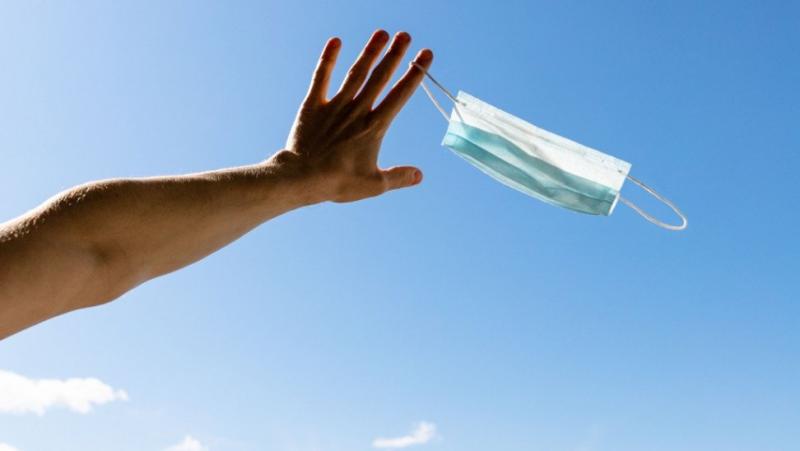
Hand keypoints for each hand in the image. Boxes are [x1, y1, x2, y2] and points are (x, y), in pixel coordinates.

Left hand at [279, 30, 433, 203]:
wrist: (301, 178)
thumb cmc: (338, 183)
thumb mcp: (373, 185)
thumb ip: (398, 177)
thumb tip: (420, 175)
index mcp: (374, 127)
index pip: (400, 95)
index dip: (414, 74)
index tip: (425, 56)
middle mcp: (357, 111)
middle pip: (380, 78)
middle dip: (394, 55)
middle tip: (406, 35)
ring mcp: (335, 106)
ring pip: (356, 73)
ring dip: (369, 52)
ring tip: (381, 33)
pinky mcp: (313, 106)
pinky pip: (321, 78)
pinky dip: (328, 59)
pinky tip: (335, 41)